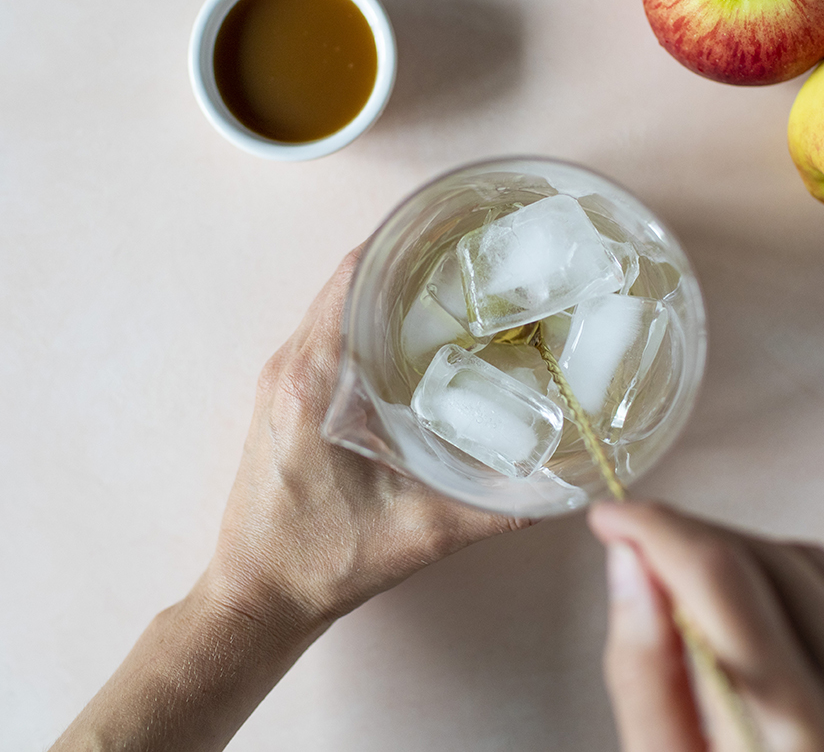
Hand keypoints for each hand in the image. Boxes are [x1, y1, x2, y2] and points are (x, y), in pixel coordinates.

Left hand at [200, 244, 528, 640]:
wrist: (259, 597)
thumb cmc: (323, 563)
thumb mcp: (425, 532)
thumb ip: (499, 506)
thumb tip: (564, 483)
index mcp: (314, 381)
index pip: (354, 275)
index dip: (406, 241)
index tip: (454, 227)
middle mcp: (289, 367)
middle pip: (347, 280)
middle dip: (408, 259)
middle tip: (469, 255)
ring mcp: (281, 380)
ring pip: (335, 305)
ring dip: (386, 288)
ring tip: (450, 286)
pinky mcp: (283, 398)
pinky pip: (327, 335)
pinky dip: (368, 319)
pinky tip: (414, 337)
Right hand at [589, 501, 823, 751]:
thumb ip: (648, 678)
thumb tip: (630, 564)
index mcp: (807, 748)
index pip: (727, 582)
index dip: (658, 531)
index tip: (610, 516)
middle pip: (769, 560)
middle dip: (692, 540)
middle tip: (635, 554)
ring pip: (809, 563)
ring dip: (737, 557)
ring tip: (685, 588)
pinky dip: (786, 587)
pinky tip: (751, 619)